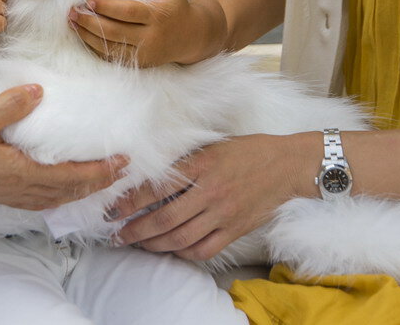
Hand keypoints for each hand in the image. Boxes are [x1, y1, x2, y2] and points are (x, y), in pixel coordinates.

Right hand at [0, 84, 129, 209]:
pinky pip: (41, 200)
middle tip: (123, 170)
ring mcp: (10, 195)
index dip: (100, 170)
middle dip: (99, 182)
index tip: (123, 161)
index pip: (72, 176)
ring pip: (56, 198)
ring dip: (81, 189)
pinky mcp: (0, 194)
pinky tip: (58, 186)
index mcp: (20, 173)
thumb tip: (40, 91)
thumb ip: (10, 105)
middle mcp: (20, 190)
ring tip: (99, 177)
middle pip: (70, 191)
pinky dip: (60, 194)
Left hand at [68, 0, 226, 65]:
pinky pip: (114, 58)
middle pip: (116, 32)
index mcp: (159, 16)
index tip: (89, 1)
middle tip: (73, 12)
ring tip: (73, 23)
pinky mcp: (140, 63)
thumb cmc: (177, 7)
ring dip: (89, 36)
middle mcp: (151, 37)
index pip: (129, 12)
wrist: (192, 38)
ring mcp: (145, 53)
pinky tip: (84, 36)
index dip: (108, 7)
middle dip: (91, 23)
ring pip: (111, 48)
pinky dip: (96, 48)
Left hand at [109, 133, 318, 259]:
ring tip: (137, 244)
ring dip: (154, 244)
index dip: (130, 201)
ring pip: (181, 238)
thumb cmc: (246, 150)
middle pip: (164, 220)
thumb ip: (184, 161)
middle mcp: (209, 192)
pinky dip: (184, 253)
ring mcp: (223, 214)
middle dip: (134, 230)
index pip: (156, 189)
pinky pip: (204, 249)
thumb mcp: (210, 146)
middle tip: (116, 234)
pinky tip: (171, 249)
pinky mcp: (235, 230)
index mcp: (200, 166)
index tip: (113, 209)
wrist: (286, 165)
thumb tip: (151, 173)